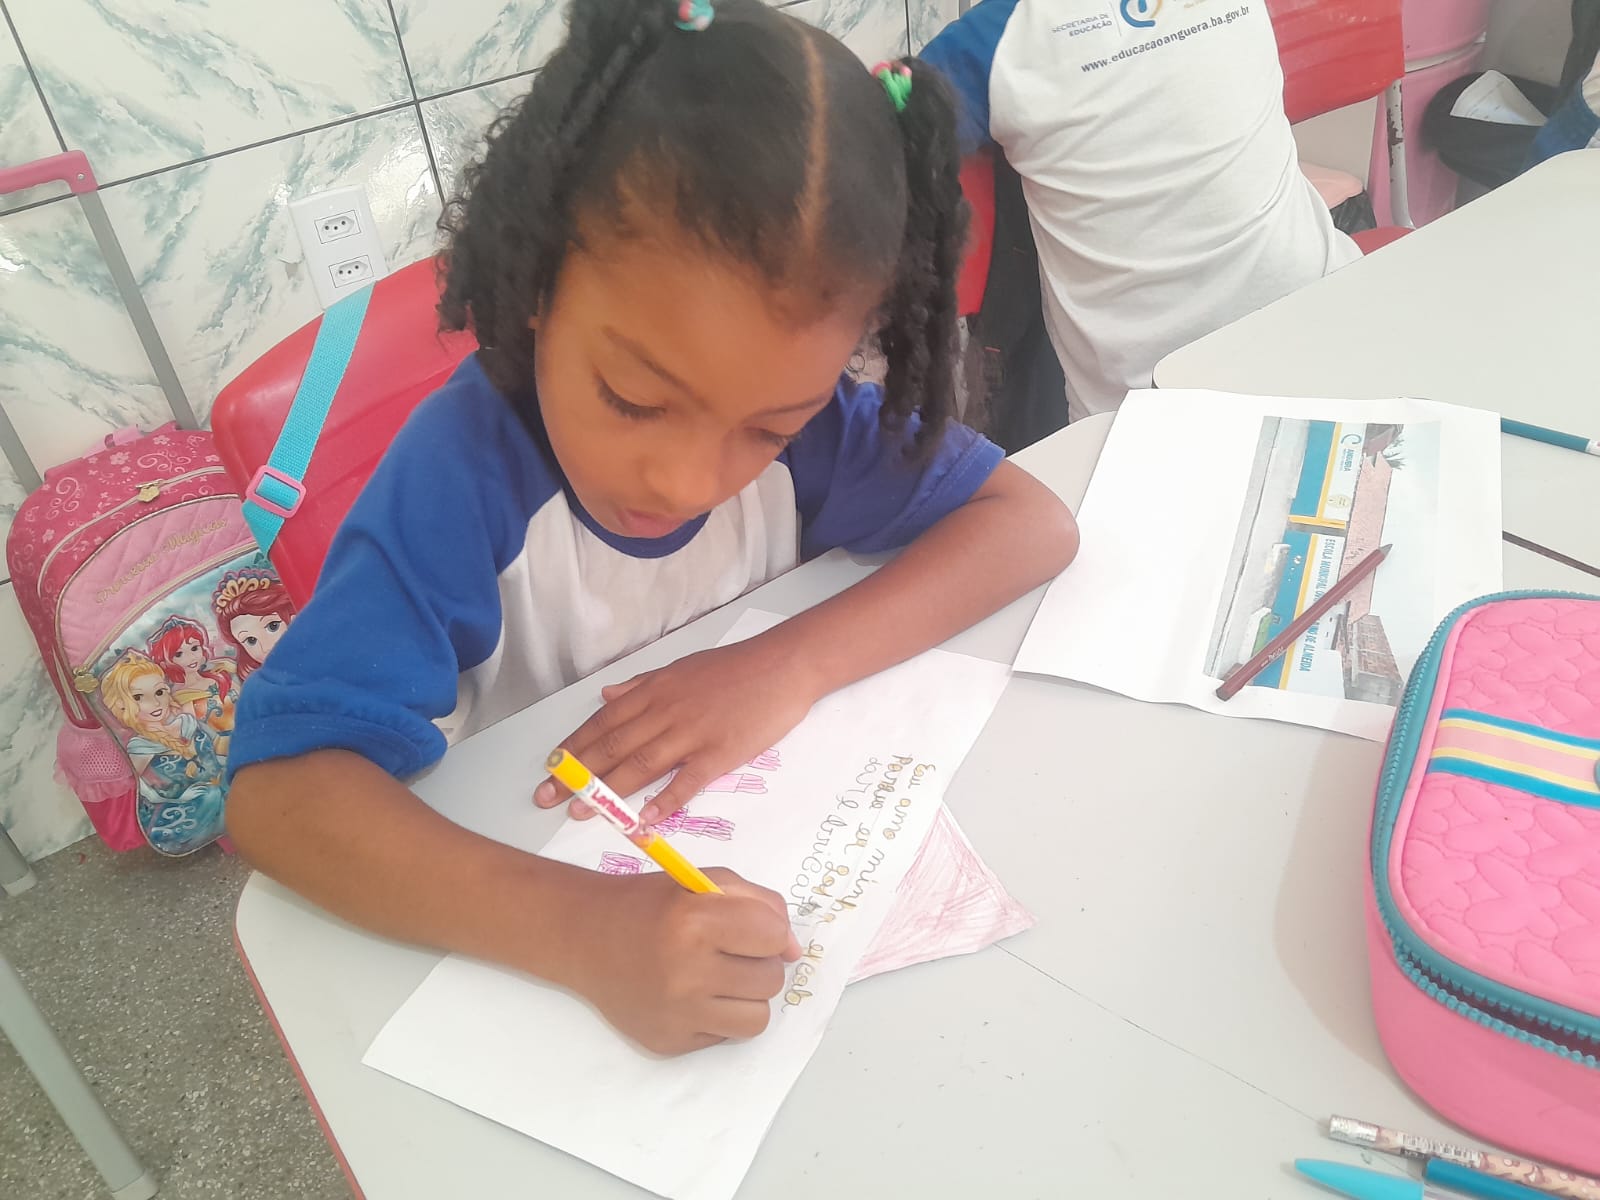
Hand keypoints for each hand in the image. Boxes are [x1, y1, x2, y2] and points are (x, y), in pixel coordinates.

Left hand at [534, 636, 819, 822]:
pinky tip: (645, 820)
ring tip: (582, 812)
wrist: (783, 665)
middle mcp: (665, 712)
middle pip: (613, 746)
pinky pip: (687, 781)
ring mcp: (692, 733)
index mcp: (654, 691)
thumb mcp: (680, 668)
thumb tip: (606, 695)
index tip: (549, 767)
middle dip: (577, 773)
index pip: (603, 722)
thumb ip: (641, 685)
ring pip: (641, 763)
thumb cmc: (734, 667)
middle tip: (547, 799)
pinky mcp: (720, 753)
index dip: (574, 746)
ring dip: (609, 790)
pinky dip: (664, 801)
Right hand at [566, 868, 801, 1054]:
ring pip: (757, 1018)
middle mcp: (687, 971)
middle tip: (727, 951)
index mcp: (696, 921)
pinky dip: (718, 1017)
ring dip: (745, 997)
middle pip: (770, 981)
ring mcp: (677, 1013)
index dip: (769, 931)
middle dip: (757, 963)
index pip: (774, 937)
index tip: (749, 928)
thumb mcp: (704, 882)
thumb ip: (760, 904)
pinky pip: (724, 1037)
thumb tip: (793, 952)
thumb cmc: (652, 904)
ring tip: (717, 978)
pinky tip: (692, 996)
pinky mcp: (669, 1042)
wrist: (586, 938)